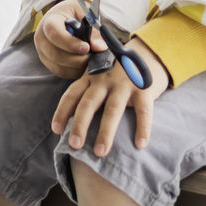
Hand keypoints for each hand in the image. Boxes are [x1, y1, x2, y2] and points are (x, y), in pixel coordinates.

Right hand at [34, 0, 109, 77]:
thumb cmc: (76, 13)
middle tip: (92, 56)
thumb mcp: (85, 13)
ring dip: (77, 66)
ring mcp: (43, 52)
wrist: (65, 17)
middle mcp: (42, 38)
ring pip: (59, 67)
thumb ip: (94, 29)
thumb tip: (99, 48)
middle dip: (77, 59)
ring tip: (89, 58)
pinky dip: (74, 71)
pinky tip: (83, 63)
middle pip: (56, 55)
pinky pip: (61, 72)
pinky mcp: (48, 62)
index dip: (70, 43)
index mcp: (49, 21)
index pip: (54, 33)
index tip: (86, 48)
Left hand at [51, 37, 169, 155]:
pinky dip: (142, 128)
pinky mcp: (144, 88)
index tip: (56, 130)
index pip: (72, 94)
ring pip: (112, 109)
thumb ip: (87, 90)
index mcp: (90, 76)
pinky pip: (143, 110)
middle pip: (89, 103)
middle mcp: (105, 79)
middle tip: (74, 145)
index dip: (62, 111)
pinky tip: (140, 144)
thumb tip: (70, 119)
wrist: (148, 52)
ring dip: (106, 132)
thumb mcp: (99, 75)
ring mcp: (124, 83)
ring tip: (100, 152)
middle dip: (80, 124)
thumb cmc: (118, 71)